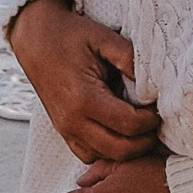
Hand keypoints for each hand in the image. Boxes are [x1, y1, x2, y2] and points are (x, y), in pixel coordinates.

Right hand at [7, 0, 160, 161]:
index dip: (150, 121)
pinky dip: (107, 151)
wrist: (35, 39)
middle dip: (144, 141)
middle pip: (120, 150)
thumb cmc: (70, 36)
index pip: (129, 125)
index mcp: (84, 97)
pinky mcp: (63, 131)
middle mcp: (73, 120)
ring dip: (128, 149)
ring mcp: (66, 129)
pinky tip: (118, 134)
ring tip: (139, 129)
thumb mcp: (103, 38)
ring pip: (105, 157)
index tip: (157, 109)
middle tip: (154, 123)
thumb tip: (153, 83)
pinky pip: (89, 156)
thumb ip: (130, 58)